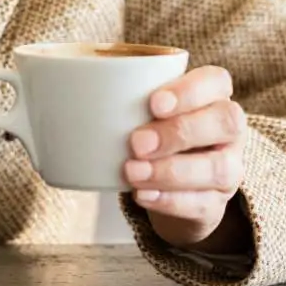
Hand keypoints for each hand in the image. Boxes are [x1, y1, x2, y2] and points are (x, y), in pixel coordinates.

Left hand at [124, 66, 249, 251]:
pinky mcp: (216, 203)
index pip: (217, 82)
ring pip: (219, 168)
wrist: (169, 186)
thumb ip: (117, 97)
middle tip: (136, 142)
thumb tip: (56, 97)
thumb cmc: (152, 132)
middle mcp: (229, 130)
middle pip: (227, 122)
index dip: (190, 90)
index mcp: (213, 96)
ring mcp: (228, 168)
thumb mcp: (141, 109)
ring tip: (132, 172)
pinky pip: (203, 204)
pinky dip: (170, 200)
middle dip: (179, 132)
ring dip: (172, 171)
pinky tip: (143, 195)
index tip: (153, 103)